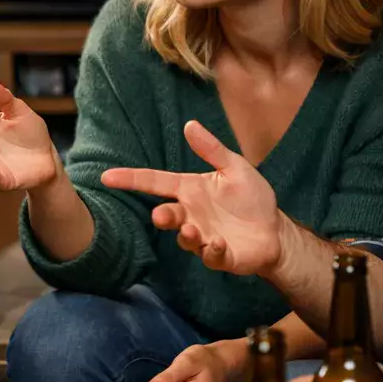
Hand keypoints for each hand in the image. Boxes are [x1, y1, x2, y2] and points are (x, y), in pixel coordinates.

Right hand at [101, 119, 285, 275]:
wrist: (275, 231)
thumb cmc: (252, 198)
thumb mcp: (235, 168)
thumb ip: (212, 149)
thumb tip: (190, 125)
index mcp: (190, 190)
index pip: (155, 182)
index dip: (131, 179)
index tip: (107, 176)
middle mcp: (191, 214)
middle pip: (167, 214)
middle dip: (161, 216)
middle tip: (159, 216)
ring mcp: (203, 237)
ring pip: (185, 238)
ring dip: (187, 235)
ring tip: (193, 230)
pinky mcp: (219, 256)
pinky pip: (210, 256)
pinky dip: (212, 251)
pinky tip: (220, 244)